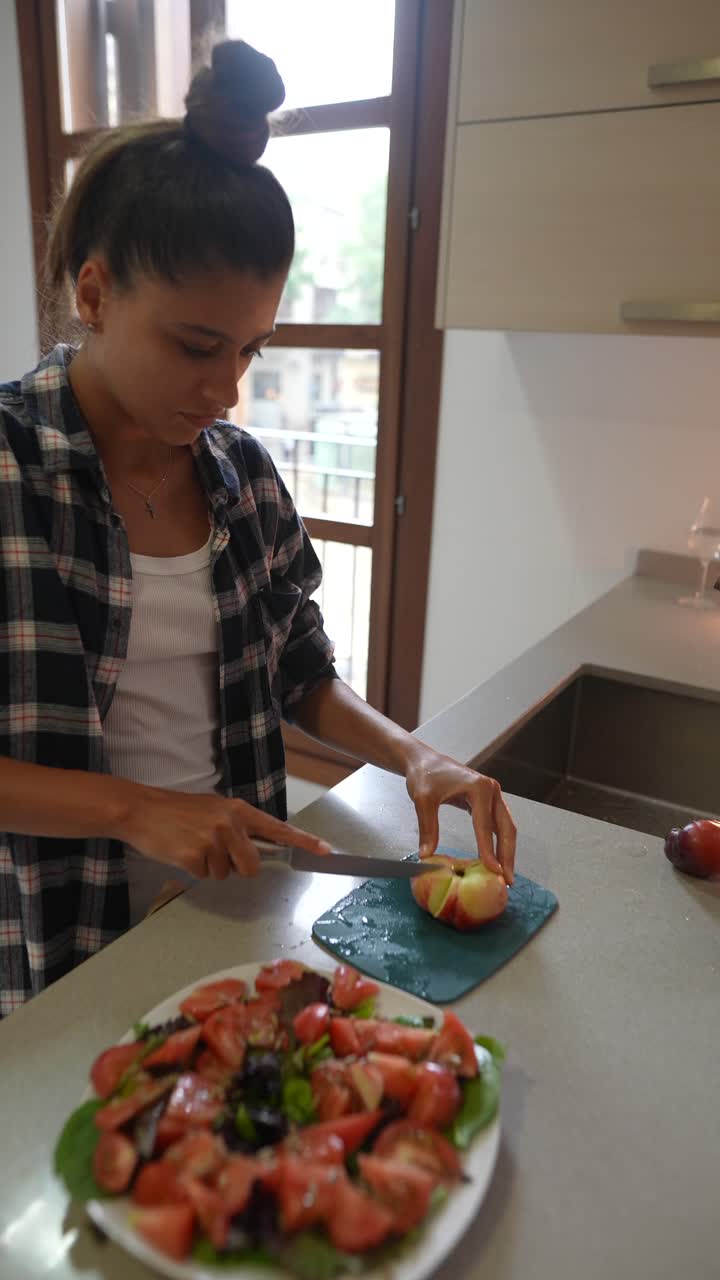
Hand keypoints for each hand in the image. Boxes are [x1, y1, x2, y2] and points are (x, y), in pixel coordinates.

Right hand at [116, 787, 330, 879]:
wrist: (142, 810)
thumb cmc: (178, 812)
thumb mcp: (213, 810)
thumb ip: (238, 827)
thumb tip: (257, 850)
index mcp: (238, 810)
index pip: (278, 828)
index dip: (303, 841)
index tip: (326, 851)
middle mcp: (231, 823)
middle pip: (252, 865)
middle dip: (236, 867)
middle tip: (213, 851)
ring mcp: (214, 839)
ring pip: (226, 874)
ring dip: (210, 868)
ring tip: (192, 846)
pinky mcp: (196, 855)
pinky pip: (205, 876)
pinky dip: (193, 870)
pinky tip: (181, 852)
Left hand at [405, 746, 515, 884]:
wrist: (423, 760)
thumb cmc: (424, 775)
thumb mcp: (423, 800)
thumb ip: (428, 828)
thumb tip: (427, 855)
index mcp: (479, 788)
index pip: (485, 825)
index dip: (489, 850)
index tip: (493, 871)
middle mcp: (491, 790)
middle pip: (506, 828)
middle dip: (507, 855)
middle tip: (506, 880)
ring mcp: (492, 795)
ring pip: (505, 827)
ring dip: (506, 851)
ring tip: (505, 874)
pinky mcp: (487, 801)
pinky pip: (497, 824)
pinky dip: (498, 842)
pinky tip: (495, 858)